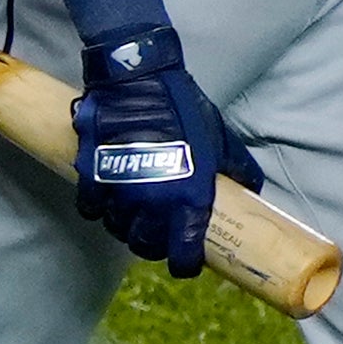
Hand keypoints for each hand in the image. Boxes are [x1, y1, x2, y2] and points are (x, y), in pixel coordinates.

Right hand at [69, 33, 265, 279]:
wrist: (138, 81)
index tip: (185, 262)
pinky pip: (91, 208)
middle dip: (151, 245)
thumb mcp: (220, 139)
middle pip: (144, 246)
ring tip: (133, 215)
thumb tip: (251, 189)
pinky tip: (108, 198)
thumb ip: (236, 169)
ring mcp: (118, 191)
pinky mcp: (91, 177)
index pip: (182, 252)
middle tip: (157, 236)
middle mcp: (152, 202)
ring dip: (125, 227)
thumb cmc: (183, 109)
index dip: (184, 263)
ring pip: (117, 229)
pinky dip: (98, 208)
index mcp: (188, 198)